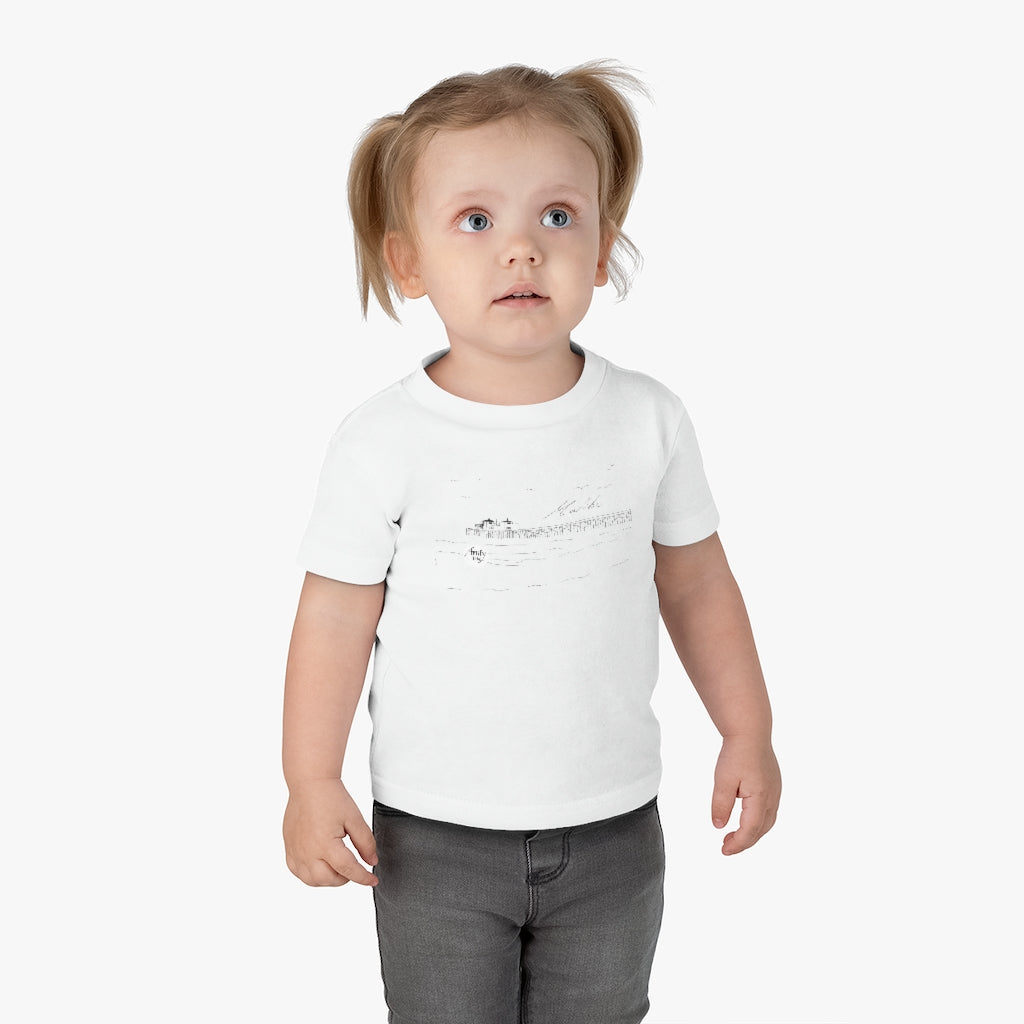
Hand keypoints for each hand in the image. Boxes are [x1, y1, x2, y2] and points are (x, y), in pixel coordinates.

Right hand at [283, 778, 378, 885]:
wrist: (310, 783)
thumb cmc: (331, 797)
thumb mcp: (355, 819)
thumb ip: (366, 842)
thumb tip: (371, 862)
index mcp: (326, 844)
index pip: (348, 870)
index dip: (363, 877)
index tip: (372, 880)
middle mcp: (308, 852)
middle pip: (329, 879)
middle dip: (346, 878)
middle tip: (354, 868)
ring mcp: (296, 851)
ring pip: (312, 880)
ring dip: (328, 880)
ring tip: (338, 868)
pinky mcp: (289, 848)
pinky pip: (297, 872)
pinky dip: (310, 875)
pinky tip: (320, 866)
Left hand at [711, 736, 780, 855]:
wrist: (751, 732)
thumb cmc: (736, 753)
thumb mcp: (723, 780)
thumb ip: (720, 805)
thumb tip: (718, 826)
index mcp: (760, 798)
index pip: (750, 830)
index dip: (738, 844)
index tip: (724, 850)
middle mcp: (772, 798)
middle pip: (761, 830)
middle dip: (744, 841)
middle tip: (726, 846)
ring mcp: (776, 792)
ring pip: (767, 822)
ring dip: (752, 833)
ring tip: (734, 836)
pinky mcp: (774, 786)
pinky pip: (769, 811)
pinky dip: (758, 822)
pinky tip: (745, 819)